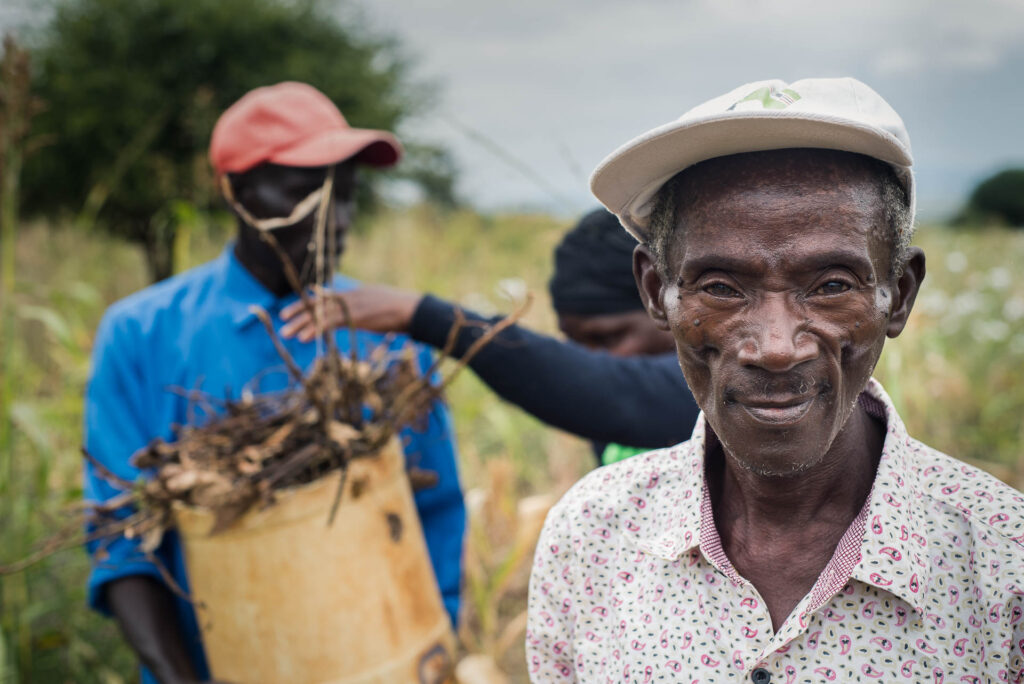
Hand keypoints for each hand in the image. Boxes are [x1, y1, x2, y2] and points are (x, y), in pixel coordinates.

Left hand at [280, 285, 421, 341]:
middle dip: (300, 311)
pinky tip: (304, 337)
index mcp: (354, 293)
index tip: (295, 308)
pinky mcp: (356, 316)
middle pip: (319, 304)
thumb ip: (362, 304)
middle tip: (281, 318)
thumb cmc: (400, 309)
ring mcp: (352, 305)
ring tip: (286, 332)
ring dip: (302, 323)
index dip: (309, 303)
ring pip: (321, 313)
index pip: (326, 297)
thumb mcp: (377, 301)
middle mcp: (350, 296)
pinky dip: (316, 330)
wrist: (412, 309)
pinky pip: (331, 323)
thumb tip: (355, 310)